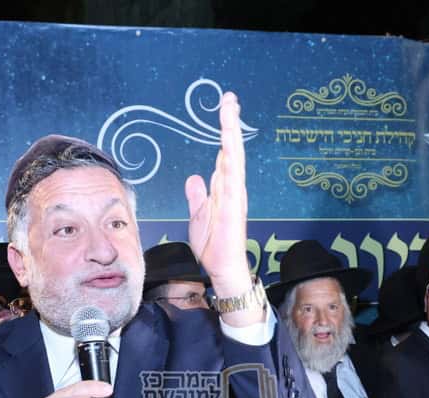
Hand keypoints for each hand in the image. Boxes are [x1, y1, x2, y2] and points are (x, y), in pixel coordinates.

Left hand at [184, 91, 258, 323]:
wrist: (222, 269)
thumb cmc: (213, 245)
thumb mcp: (198, 216)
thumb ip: (197, 196)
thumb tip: (195, 177)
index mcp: (225, 188)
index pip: (225, 153)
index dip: (226, 130)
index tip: (226, 107)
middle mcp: (233, 188)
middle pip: (232, 149)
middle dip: (231, 123)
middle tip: (229, 98)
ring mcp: (234, 197)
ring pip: (234, 159)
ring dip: (231, 135)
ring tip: (230, 112)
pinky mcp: (232, 210)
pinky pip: (232, 182)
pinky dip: (231, 164)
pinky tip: (228, 147)